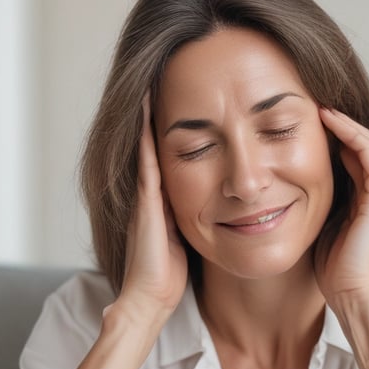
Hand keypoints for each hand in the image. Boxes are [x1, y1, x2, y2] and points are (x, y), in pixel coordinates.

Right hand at [116, 91, 187, 320]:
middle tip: (168, 70)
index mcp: (167, 195)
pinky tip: (151, 106)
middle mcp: (154, 189)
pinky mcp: (147, 201)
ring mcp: (148, 193)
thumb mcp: (190, 235)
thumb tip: (222, 204)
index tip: (191, 93)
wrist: (151, 298)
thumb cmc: (171, 274)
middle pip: (160, 139)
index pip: (178, 150)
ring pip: (151, 142)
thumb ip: (197, 215)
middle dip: (165, 107)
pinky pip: (148, 159)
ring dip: (152, 111)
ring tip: (156, 75)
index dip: (183, 122)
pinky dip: (148, 133)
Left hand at [315, 108, 368, 309]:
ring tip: (325, 110)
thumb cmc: (334, 270)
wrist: (350, 294)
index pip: (363, 160)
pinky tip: (331, 124)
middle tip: (321, 109)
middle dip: (348, 127)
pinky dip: (353, 136)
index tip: (315, 124)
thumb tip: (297, 185)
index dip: (343, 139)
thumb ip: (324, 203)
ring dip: (350, 126)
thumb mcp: (325, 226)